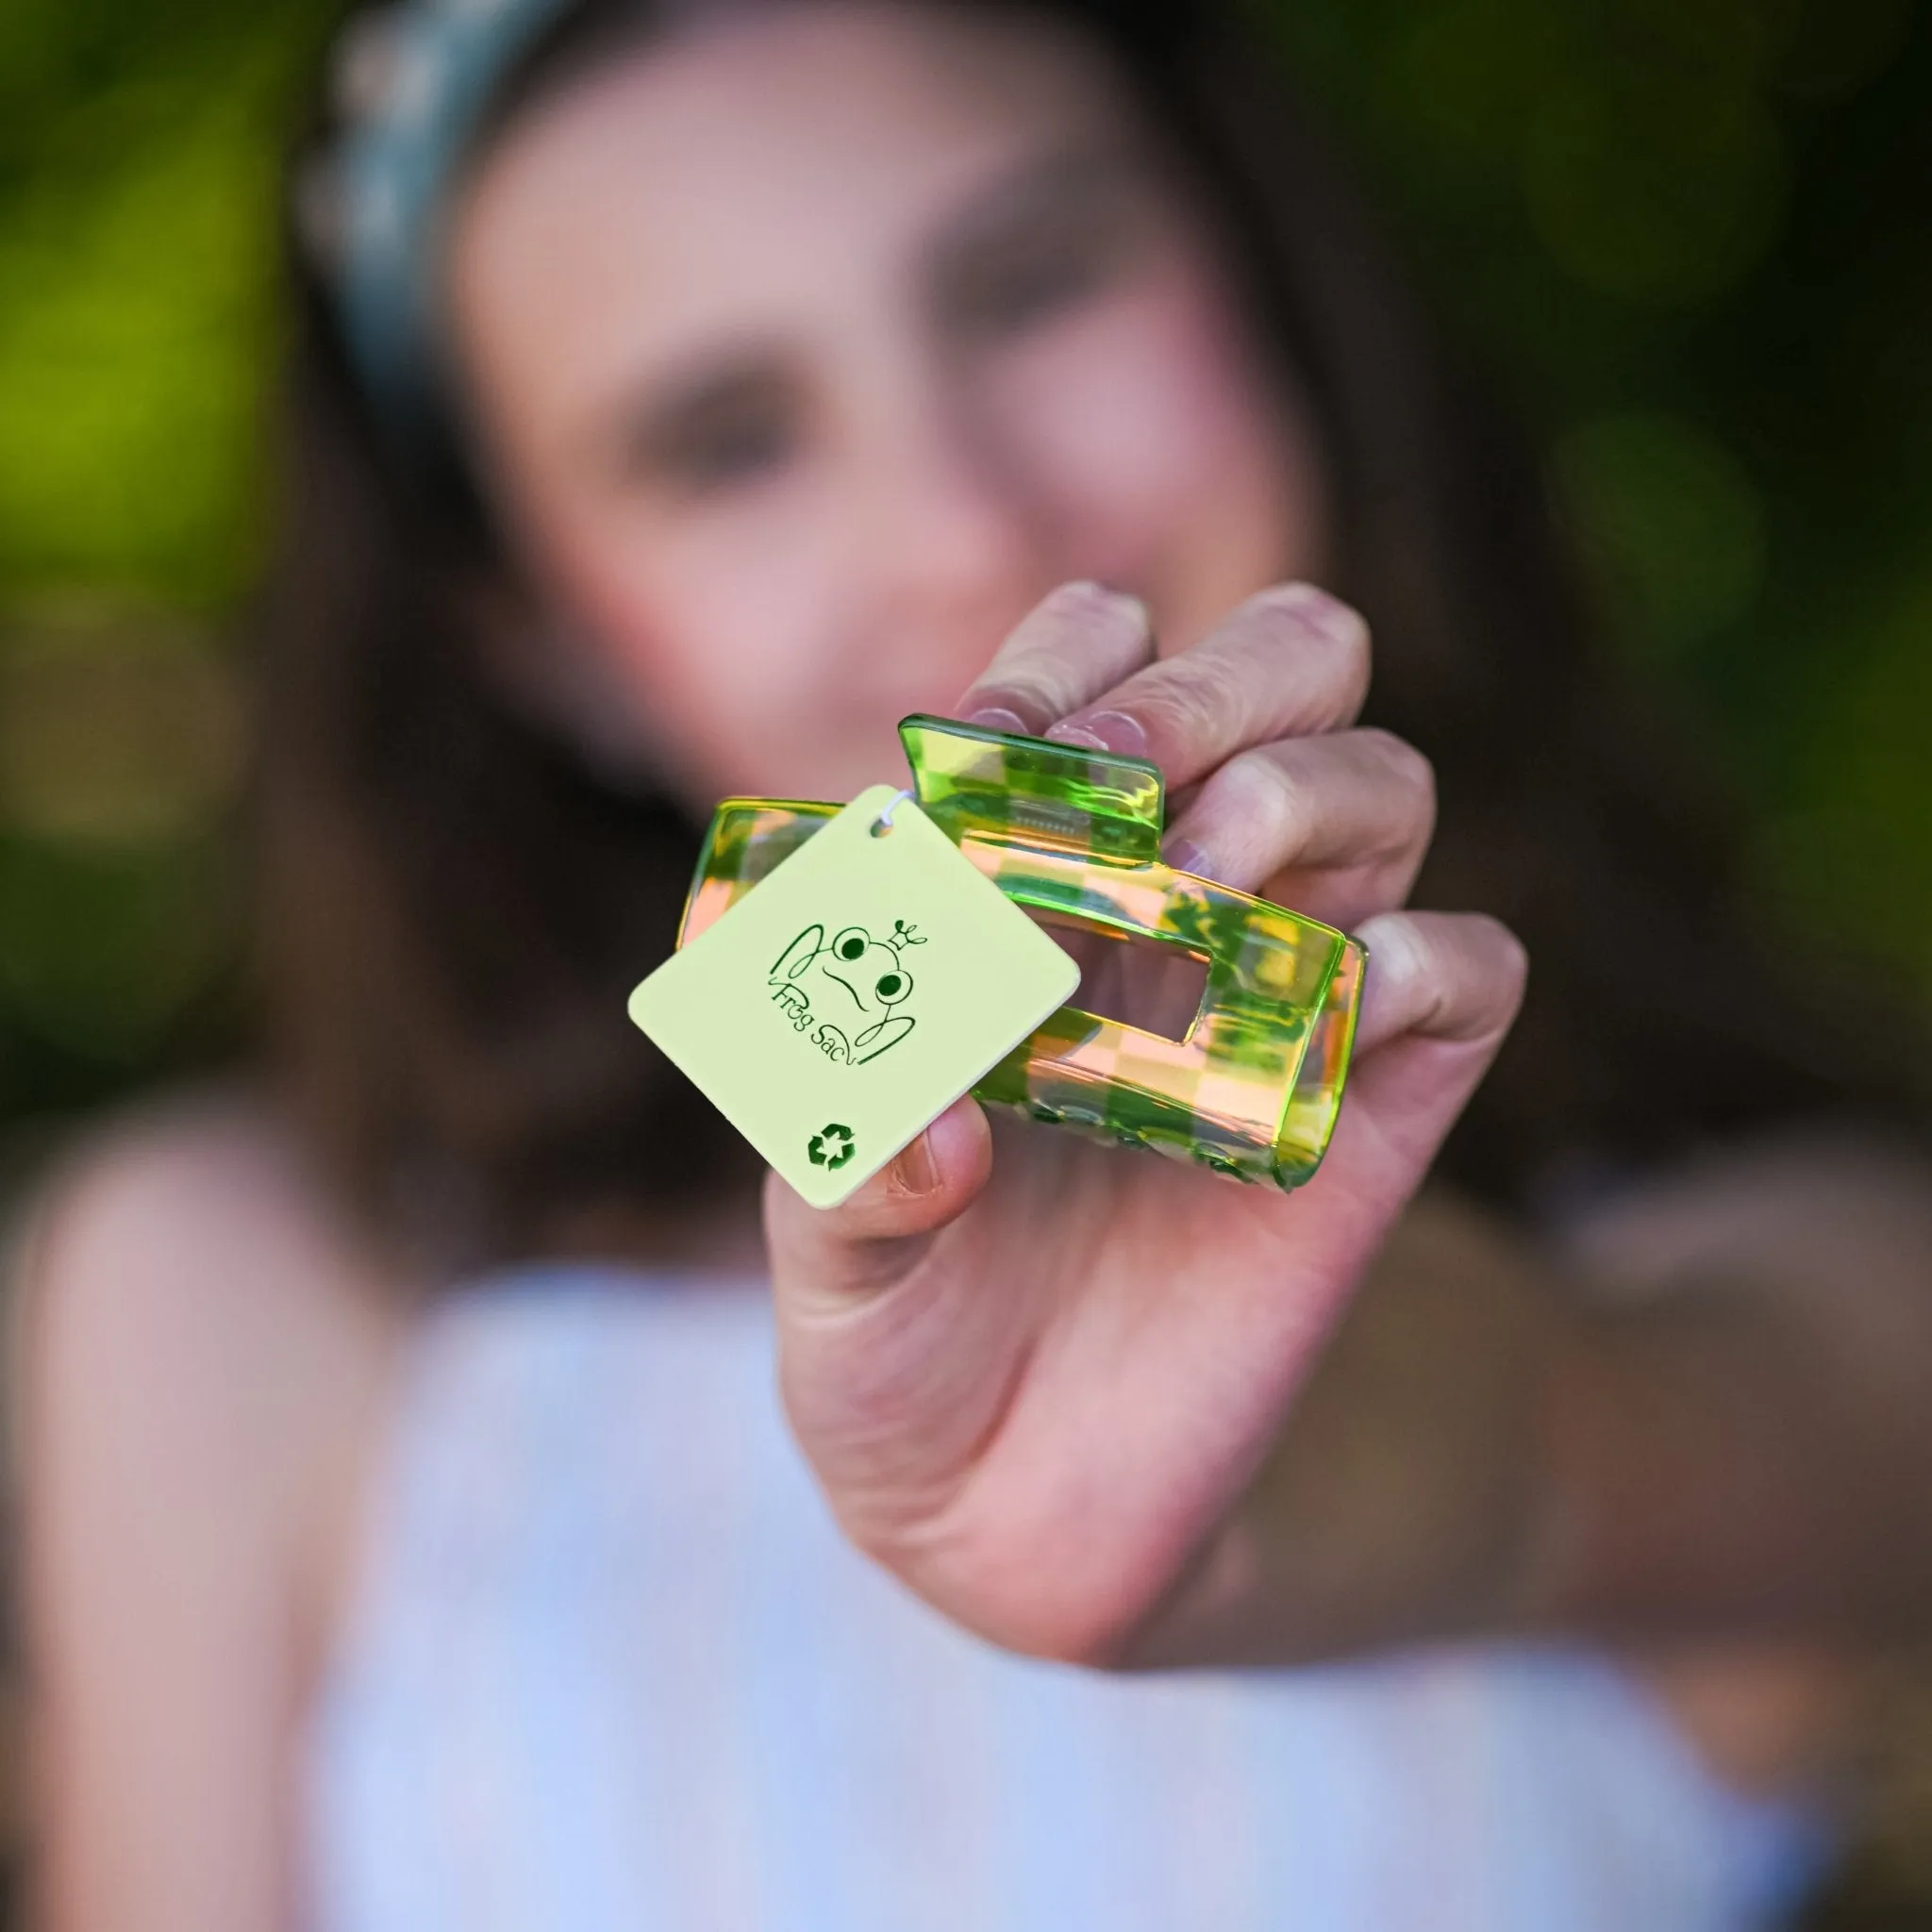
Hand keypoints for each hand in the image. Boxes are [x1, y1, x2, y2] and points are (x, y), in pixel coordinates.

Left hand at [764, 581, 1527, 1663]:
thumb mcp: (826, 1242)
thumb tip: (946, 1126)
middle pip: (1284, 665)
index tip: (982, 768)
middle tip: (1119, 783)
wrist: (1003, 1496)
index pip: (1091, 654)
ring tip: (1182, 907)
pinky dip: (1410, 968)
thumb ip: (849, 1160)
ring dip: (1296, 803)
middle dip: (1210, 687)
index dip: (1053, 669)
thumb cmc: (891, 1325)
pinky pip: (1467, 968)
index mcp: (1030, 873)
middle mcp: (1172, 900)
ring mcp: (1282, 993)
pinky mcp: (1374, 1110)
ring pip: (1385, 781)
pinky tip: (1283, 1064)